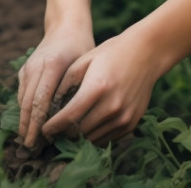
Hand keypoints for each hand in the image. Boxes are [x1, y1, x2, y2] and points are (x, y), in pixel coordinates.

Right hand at [17, 23, 94, 147]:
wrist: (66, 25)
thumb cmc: (81, 46)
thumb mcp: (85, 64)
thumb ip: (77, 88)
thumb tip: (72, 120)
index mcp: (53, 64)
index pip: (41, 100)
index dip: (39, 123)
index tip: (41, 141)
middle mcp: (36, 66)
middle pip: (28, 103)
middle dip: (28, 127)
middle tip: (31, 147)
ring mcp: (28, 67)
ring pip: (22, 99)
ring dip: (24, 120)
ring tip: (29, 140)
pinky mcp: (25, 69)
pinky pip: (22, 93)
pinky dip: (24, 109)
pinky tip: (29, 123)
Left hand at [41, 28, 163, 144]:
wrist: (146, 53)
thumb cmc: (112, 53)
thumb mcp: (86, 60)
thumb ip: (66, 82)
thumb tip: (50, 105)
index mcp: (97, 87)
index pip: (69, 116)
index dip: (53, 126)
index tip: (44, 129)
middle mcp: (112, 106)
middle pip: (79, 131)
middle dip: (64, 132)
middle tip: (55, 130)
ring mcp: (124, 117)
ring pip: (92, 139)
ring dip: (79, 136)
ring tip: (71, 127)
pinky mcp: (132, 123)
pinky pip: (107, 139)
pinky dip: (95, 135)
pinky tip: (90, 124)